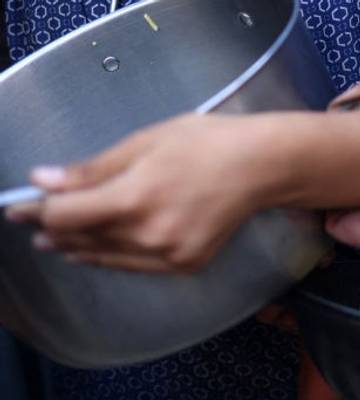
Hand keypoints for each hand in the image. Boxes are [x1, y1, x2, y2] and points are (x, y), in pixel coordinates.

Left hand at [5, 113, 281, 272]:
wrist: (262, 167)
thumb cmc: (205, 143)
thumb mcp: (144, 143)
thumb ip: (92, 169)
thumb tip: (42, 182)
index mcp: (135, 197)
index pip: (67, 215)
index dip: (37, 211)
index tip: (17, 206)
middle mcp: (149, 234)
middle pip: (82, 239)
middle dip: (53, 229)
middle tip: (30, 221)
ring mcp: (169, 254)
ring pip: (106, 256)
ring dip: (76, 248)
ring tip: (53, 242)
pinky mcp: (185, 264)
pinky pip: (134, 264)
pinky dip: (110, 257)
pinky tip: (94, 252)